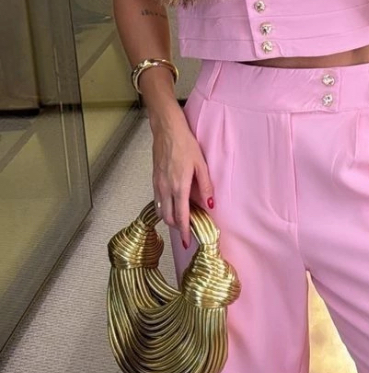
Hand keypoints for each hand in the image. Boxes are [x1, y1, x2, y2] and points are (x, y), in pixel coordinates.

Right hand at [151, 108, 213, 249]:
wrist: (167, 130)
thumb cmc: (185, 144)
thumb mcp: (201, 164)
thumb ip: (206, 186)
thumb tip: (210, 204)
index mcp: (179, 187)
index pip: (180, 217)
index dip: (185, 232)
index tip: (189, 242)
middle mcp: (165, 189)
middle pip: (168, 218)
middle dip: (177, 227)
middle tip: (188, 231)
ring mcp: (157, 184)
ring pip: (161, 211)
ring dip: (170, 218)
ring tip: (182, 219)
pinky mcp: (154, 180)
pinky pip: (157, 200)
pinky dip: (164, 208)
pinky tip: (173, 205)